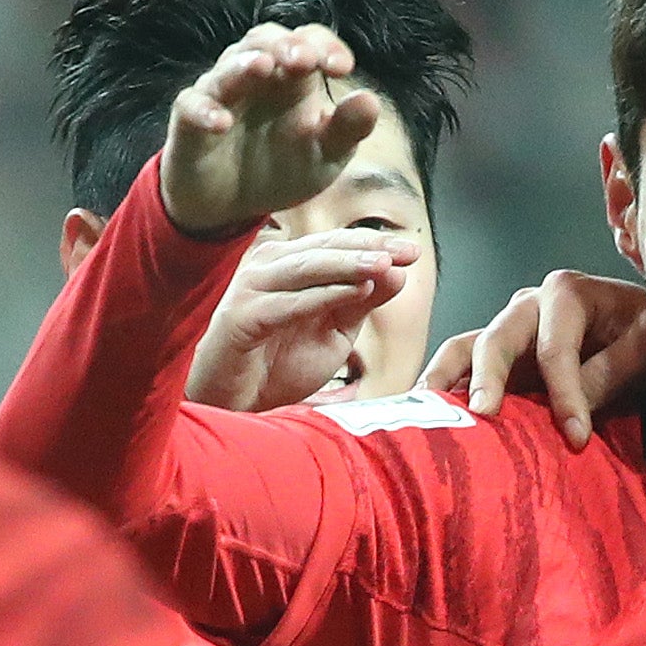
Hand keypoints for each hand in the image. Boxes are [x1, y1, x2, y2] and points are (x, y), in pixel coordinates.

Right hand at [160, 22, 385, 239]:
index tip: (343, 67)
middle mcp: (256, 75)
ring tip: (263, 68)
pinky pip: (193, 106)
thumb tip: (371, 101)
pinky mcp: (190, 119)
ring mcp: (221, 93)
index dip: (325, 46)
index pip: (309, 42)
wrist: (231, 206)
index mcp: (293, 77)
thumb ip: (347, 130)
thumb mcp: (325, 156)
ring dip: (245, 64)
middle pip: (266, 40)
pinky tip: (221, 122)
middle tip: (305, 60)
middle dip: (286, 46)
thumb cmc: (282, 167)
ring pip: (229, 64)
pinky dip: (206, 111)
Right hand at [193, 227, 418, 412]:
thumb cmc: (277, 364)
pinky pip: (289, 303)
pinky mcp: (242, 315)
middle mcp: (268, 266)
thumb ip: (360, 301)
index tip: (412, 250)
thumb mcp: (333, 332)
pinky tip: (355, 292)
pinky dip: (323, 295)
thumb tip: (397, 272)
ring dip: (349, 265)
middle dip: (369, 248)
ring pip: (307, 268)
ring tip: (385, 265)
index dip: (375, 244)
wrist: (232, 401)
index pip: (336, 245)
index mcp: (288, 263)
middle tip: (406, 252)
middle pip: (324, 248)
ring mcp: (252, 287)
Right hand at [424, 270, 645, 444]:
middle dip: (489, 378)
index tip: (577, 438)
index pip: (556, 348)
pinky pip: (462, 367)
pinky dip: (446, 390)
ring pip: (465, 348)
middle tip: (484, 415)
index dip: (565, 394)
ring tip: (425, 411)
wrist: (643, 332)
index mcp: (566, 293)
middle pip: (496, 338)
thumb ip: (611, 373)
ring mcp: (508, 329)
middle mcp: (528, 305)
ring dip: (445, 379)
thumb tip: (570, 413)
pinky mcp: (499, 357)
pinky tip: (426, 416)